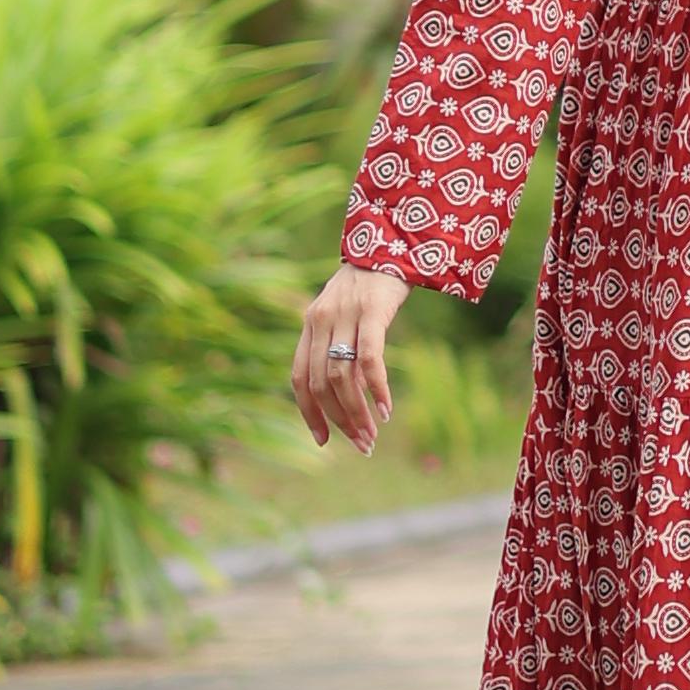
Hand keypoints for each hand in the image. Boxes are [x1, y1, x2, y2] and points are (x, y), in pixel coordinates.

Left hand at [291, 263, 408, 452]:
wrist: (390, 244)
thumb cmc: (368, 286)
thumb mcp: (342, 313)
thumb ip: (334, 344)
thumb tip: (341, 392)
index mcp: (309, 325)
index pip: (299, 378)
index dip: (309, 413)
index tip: (323, 441)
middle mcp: (321, 321)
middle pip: (321, 384)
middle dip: (340, 420)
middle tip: (361, 445)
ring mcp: (345, 315)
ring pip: (342, 377)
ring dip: (358, 412)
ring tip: (374, 434)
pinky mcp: (371, 311)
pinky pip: (369, 358)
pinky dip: (377, 388)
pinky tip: (386, 409)